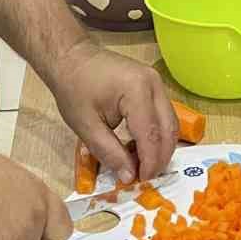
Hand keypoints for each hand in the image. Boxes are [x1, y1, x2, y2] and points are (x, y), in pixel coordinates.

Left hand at [47, 41, 177, 183]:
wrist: (71, 57)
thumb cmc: (74, 89)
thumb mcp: (86, 126)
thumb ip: (110, 153)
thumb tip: (129, 177)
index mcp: (137, 92)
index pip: (151, 135)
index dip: (149, 162)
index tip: (141, 182)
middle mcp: (154, 84)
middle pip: (168, 129)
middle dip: (160, 157)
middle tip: (145, 177)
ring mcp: (156, 81)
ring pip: (170, 122)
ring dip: (161, 146)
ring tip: (144, 165)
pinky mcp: (153, 83)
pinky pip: (163, 113)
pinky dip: (157, 133)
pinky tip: (142, 147)